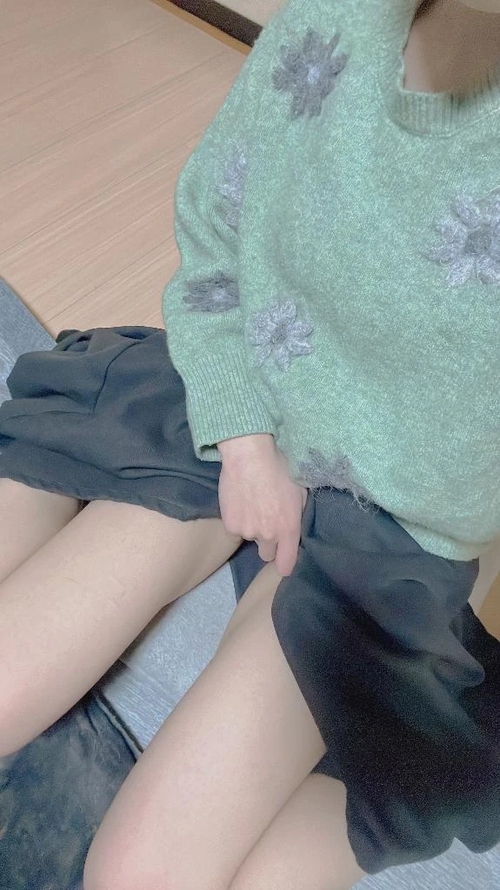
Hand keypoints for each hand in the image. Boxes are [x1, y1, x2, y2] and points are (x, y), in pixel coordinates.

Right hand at [217, 434, 306, 576]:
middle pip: (266, 554)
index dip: (284, 563)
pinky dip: (237, 520)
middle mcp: (268, 536)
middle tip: (265, 522)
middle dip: (267, 543)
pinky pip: (235, 530)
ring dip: (251, 528)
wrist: (249, 457)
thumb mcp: (300, 491)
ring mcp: (248, 532)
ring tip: (252, 504)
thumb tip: (295, 524)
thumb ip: (298, 514)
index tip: (283, 559)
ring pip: (250, 539)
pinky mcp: (230, 525)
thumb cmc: (280, 468)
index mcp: (289, 529)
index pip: (286, 564)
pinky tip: (239, 502)